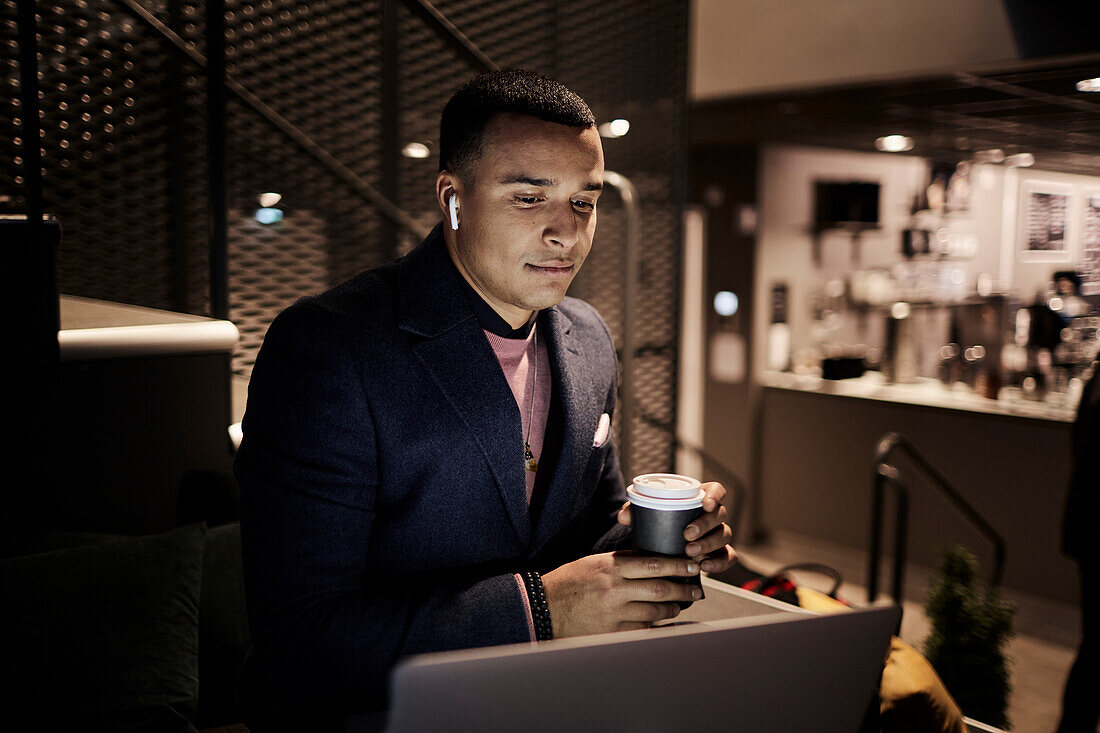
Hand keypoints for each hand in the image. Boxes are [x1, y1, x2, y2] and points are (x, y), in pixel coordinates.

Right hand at [541, 552, 701, 636]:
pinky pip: (642, 630)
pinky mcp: (611, 632)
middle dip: (682, 588)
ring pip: (655, 611)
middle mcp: (614, 589)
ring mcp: (613, 613)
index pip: (653, 564)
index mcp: (610, 568)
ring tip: (679, 604)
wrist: (543, 608)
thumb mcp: (593, 563)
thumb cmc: (568, 582)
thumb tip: (649, 559)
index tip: (691, 566)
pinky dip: (656, 625)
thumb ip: (621, 562)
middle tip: (696, 588)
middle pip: (659, 588)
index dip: (677, 566)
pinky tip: (663, 622)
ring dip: (672, 608)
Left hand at [617, 481, 736, 573]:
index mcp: (699, 499)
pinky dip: (719, 563)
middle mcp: (712, 515)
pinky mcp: (719, 554)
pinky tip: (704, 567)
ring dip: (709, 544)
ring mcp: (718, 534)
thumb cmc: (658, 524)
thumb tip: (623, 516)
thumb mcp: (647, 515)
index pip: (716, 490)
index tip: (705, 504)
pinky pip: (728, 557)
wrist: (662, 548)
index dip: (715, 495)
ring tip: (690, 551)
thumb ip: (635, 512)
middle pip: (720, 514)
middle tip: (687, 534)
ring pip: (725, 535)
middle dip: (705, 524)